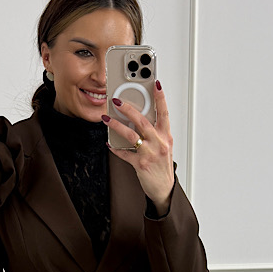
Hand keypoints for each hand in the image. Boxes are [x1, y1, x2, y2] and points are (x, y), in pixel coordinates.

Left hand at [102, 81, 174, 213]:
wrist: (163, 188)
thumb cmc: (162, 166)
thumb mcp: (164, 145)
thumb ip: (155, 131)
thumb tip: (139, 117)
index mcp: (165, 136)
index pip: (164, 112)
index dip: (160, 97)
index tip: (156, 83)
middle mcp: (159, 143)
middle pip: (142, 121)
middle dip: (128, 109)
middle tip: (117, 100)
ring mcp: (149, 153)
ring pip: (131, 135)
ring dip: (116, 125)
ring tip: (106, 118)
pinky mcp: (140, 164)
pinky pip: (124, 153)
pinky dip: (115, 148)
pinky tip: (109, 143)